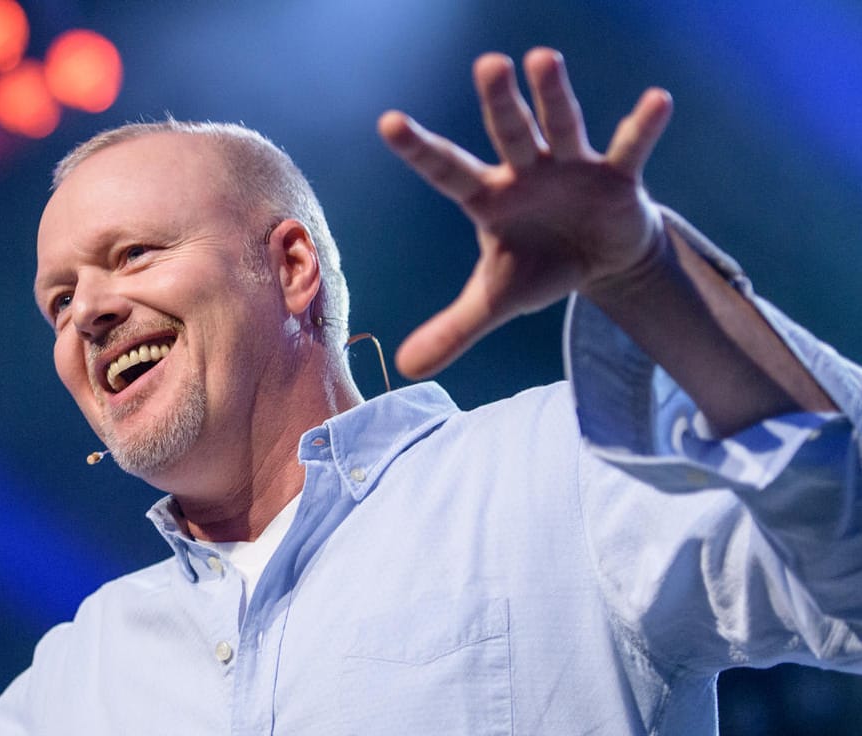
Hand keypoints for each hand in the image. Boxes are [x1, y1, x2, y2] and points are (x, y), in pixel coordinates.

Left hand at [378, 47, 672, 377]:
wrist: (600, 262)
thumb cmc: (538, 266)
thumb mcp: (496, 301)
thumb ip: (453, 329)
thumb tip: (405, 367)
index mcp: (490, 198)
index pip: (447, 169)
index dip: (419, 149)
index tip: (388, 122)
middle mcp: (526, 172)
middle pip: (509, 133)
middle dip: (500, 101)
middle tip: (489, 64)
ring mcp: (572, 167)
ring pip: (561, 126)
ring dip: (555, 95)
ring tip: (543, 57)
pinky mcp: (618, 176)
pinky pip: (630, 148)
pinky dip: (642, 127)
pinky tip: (657, 100)